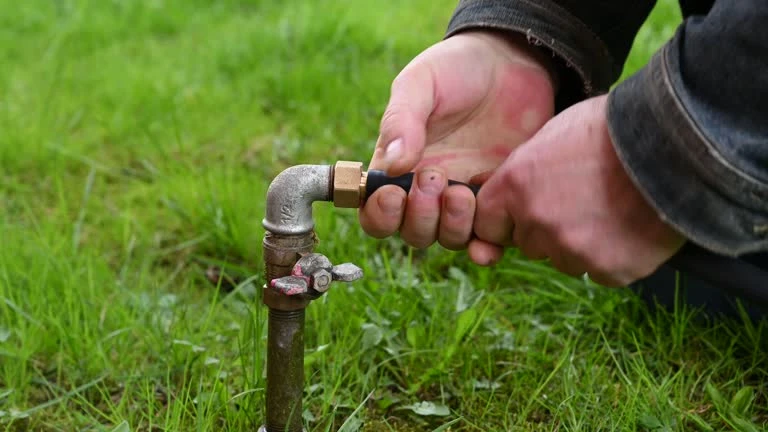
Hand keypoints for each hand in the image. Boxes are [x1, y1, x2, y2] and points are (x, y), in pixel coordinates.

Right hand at [359, 30, 555, 263]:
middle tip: (435, 180)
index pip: (375, 210)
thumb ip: (402, 121)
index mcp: (398, 165)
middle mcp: (428, 189)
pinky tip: (491, 235)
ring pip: (448, 238)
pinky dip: (486, 247)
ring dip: (452, 226)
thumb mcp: (422, 83)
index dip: (380, 214)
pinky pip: (489, 239)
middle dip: (420, 216)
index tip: (395, 193)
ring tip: (463, 192)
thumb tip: (391, 166)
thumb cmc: (458, 68)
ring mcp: (465, 197)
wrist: (514, 60)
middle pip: (412, 232)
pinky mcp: (500, 199)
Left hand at [474, 94, 685, 285]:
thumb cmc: (613, 127)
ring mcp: (573, 251)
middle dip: (547, 228)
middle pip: (528, 243)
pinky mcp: (610, 271)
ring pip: (564, 259)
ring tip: (611, 210)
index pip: (487, 223)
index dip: (505, 218)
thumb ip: (522, 168)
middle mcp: (538, 224)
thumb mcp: (552, 134)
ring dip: (580, 244)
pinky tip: (631, 227)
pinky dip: (613, 257)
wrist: (677, 145)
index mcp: (517, 187)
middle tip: (581, 201)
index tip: (522, 212)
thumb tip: (497, 186)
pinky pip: (600, 272)